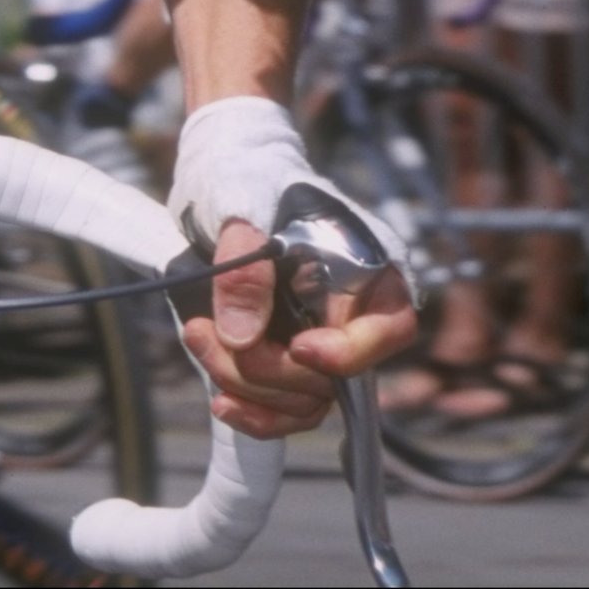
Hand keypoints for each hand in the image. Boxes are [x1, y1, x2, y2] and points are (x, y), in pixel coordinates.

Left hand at [165, 99, 417, 438]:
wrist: (222, 176)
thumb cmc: (248, 177)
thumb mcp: (242, 208)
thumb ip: (244, 266)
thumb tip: (242, 336)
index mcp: (369, 264)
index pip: (390, 328)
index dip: (349, 352)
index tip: (301, 347)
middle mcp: (355, 311)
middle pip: (334, 378)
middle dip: (266, 368)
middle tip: (205, 332)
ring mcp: (323, 341)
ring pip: (305, 400)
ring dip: (247, 386)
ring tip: (198, 339)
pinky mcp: (291, 361)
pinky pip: (287, 410)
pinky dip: (254, 412)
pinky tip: (220, 398)